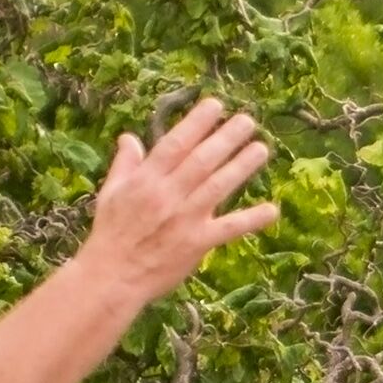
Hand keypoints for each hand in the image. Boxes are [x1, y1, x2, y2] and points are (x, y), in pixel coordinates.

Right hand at [79, 98, 277, 300]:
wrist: (112, 277)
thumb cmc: (111, 233)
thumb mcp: (110, 193)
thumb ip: (125, 164)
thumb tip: (129, 137)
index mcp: (146, 180)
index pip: (175, 144)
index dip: (196, 123)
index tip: (215, 105)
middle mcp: (168, 195)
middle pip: (201, 160)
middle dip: (225, 138)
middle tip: (248, 120)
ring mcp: (184, 218)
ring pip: (217, 186)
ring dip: (241, 166)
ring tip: (261, 148)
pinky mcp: (197, 243)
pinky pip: (228, 229)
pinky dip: (251, 220)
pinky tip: (272, 210)